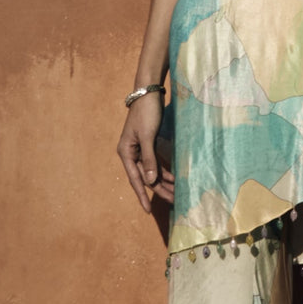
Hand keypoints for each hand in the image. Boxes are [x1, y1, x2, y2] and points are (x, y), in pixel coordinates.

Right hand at [117, 93, 174, 210]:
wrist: (148, 93)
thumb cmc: (146, 113)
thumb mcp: (147, 137)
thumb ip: (149, 159)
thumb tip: (150, 180)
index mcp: (126, 153)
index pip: (135, 180)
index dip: (142, 196)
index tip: (147, 211)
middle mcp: (131, 153)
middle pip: (145, 177)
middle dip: (158, 190)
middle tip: (172, 202)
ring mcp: (140, 149)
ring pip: (152, 171)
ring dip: (163, 182)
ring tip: (176, 194)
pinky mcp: (148, 144)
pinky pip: (156, 162)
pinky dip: (164, 171)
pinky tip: (174, 179)